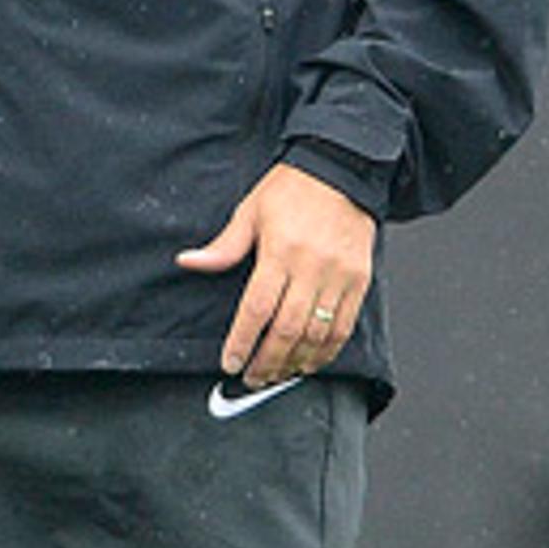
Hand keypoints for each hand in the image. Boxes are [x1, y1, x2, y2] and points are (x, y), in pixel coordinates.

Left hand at [179, 163, 375, 385]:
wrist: (341, 169)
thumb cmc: (292, 189)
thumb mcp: (250, 212)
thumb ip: (223, 246)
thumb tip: (189, 262)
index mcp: (280, 250)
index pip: (257, 309)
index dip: (242, 341)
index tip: (231, 361)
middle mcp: (311, 266)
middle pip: (287, 329)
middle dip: (267, 361)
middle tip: (252, 377)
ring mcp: (339, 276)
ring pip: (316, 334)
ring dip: (295, 361)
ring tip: (278, 374)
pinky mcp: (359, 280)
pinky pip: (344, 326)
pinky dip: (327, 351)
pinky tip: (310, 362)